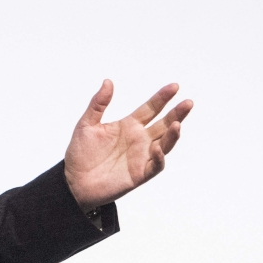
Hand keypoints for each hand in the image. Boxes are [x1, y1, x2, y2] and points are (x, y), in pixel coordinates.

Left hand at [64, 80, 191, 211]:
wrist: (74, 181)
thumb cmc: (80, 153)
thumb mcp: (87, 124)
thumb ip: (98, 104)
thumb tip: (108, 81)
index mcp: (129, 126)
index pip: (150, 109)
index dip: (162, 98)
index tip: (174, 86)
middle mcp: (140, 140)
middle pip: (163, 124)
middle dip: (177, 114)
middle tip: (188, 102)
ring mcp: (142, 156)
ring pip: (165, 144)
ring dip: (172, 135)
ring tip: (177, 123)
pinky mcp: (140, 174)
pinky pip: (155, 165)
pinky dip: (159, 157)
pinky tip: (157, 148)